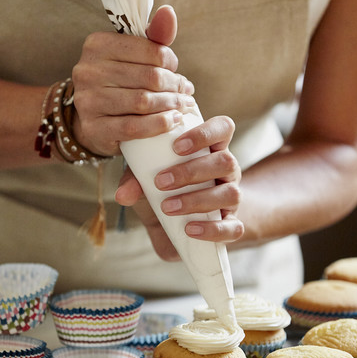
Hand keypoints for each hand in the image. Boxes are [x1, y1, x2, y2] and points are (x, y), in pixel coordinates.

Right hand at [70, 5, 195, 156]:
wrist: (94, 118)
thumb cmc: (119, 82)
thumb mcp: (133, 55)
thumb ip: (153, 36)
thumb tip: (168, 13)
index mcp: (97, 45)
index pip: (150, 50)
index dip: (170, 63)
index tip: (176, 72)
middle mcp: (88, 71)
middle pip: (149, 77)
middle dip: (175, 86)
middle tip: (186, 93)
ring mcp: (88, 101)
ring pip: (143, 102)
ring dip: (170, 105)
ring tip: (182, 106)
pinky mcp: (94, 128)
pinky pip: (134, 127)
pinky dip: (159, 124)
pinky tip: (173, 121)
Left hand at [115, 115, 243, 260]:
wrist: (175, 227)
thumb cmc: (163, 192)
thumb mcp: (145, 182)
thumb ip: (135, 182)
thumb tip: (122, 195)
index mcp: (210, 149)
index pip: (223, 128)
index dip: (205, 133)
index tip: (176, 146)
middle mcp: (226, 171)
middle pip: (226, 161)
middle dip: (191, 171)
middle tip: (160, 182)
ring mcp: (232, 198)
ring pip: (231, 193)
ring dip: (197, 200)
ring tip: (167, 208)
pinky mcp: (232, 224)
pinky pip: (234, 228)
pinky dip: (212, 229)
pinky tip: (189, 229)